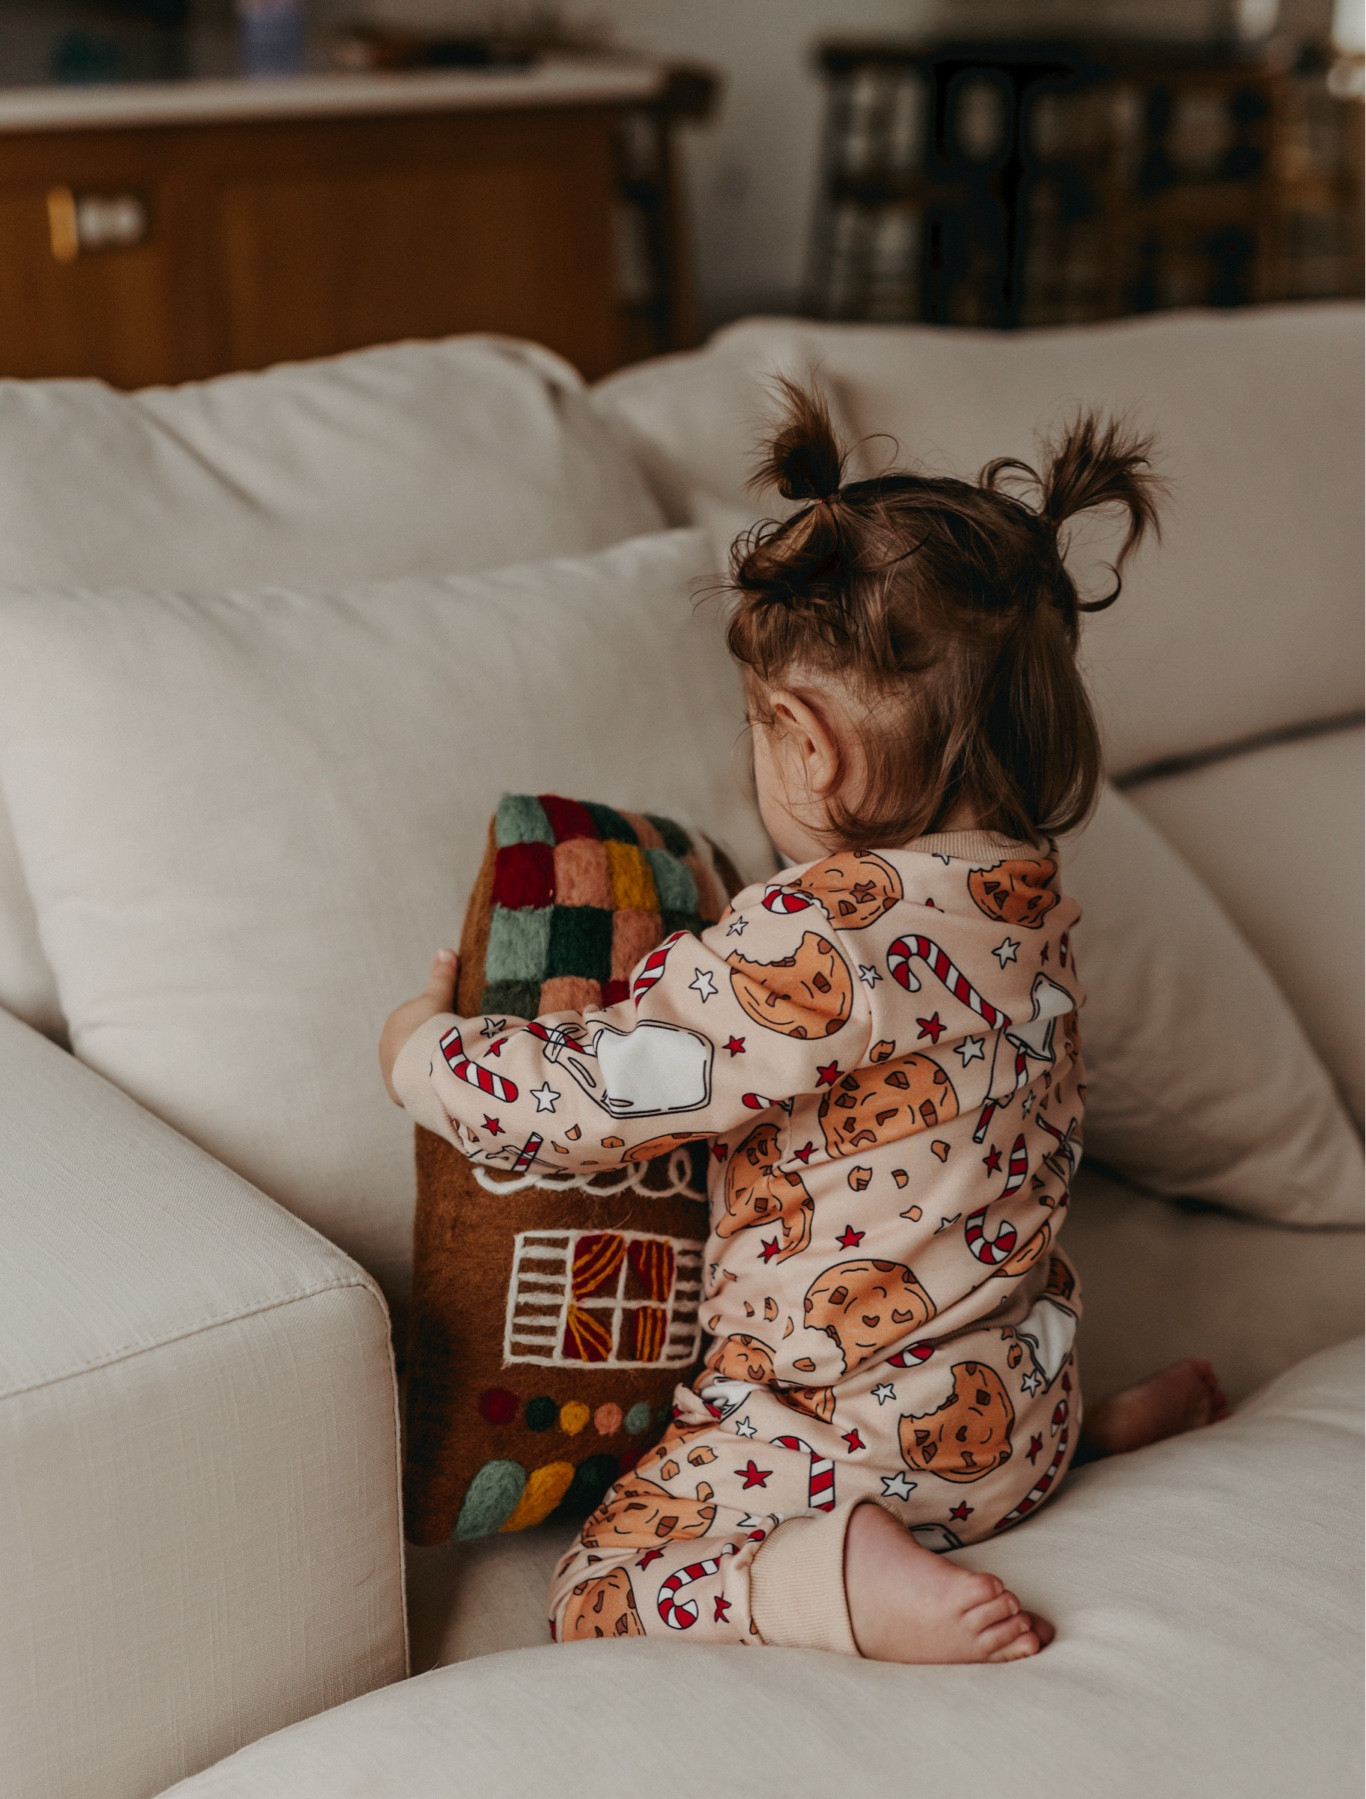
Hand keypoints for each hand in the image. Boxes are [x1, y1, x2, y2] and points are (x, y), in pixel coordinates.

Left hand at [380, 949, 457, 1104]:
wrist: (419, 1062)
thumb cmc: (429, 1026)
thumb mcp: (438, 996)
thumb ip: (442, 975)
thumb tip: (445, 949)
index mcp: (395, 1022)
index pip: (417, 1020)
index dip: (436, 1023)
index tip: (452, 1029)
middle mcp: (386, 1045)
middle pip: (413, 1044)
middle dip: (429, 1046)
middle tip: (452, 1050)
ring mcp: (390, 1070)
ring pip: (412, 1065)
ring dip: (426, 1067)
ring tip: (447, 1070)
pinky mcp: (397, 1091)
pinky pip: (414, 1086)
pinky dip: (424, 1085)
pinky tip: (439, 1086)